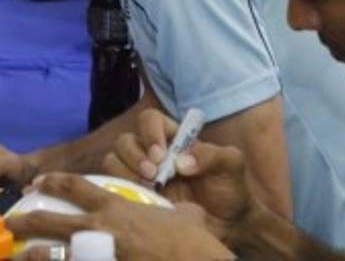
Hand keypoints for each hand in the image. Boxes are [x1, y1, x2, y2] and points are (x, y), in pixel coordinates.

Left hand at [10, 174, 232, 260]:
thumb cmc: (196, 243)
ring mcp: (99, 257)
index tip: (35, 185)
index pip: (74, 186)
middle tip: (7, 223)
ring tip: (17, 257)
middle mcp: (100, 229)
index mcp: (116, 207)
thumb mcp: (185, 217)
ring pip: (52, 255)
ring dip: (31, 256)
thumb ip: (174, 212)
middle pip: (49, 221)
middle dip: (23, 222)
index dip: (51, 182)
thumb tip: (185, 211)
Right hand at [105, 111, 252, 241]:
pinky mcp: (134, 197)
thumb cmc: (229, 188)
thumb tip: (181, 163)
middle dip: (134, 156)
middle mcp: (151, 153)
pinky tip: (142, 201)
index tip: (160, 154)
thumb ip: (213, 155)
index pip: (149, 120)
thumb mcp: (231, 165)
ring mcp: (140, 176)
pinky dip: (121, 191)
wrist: (229, 224)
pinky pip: (113, 187)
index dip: (150, 132)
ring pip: (113, 161)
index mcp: (172, 138)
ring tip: (149, 190)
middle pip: (125, 140)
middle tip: (154, 175)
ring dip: (126, 173)